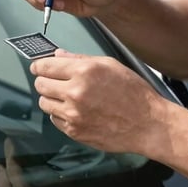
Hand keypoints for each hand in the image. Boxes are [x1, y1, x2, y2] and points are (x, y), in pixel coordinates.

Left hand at [30, 49, 170, 154]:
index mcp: (84, 71)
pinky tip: (76, 111)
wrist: (148, 124)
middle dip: (45, 81)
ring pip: (44, 103)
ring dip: (51, 98)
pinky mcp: (74, 131)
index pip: (45, 66)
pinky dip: (60, 114)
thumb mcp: (110, 65)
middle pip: (40, 85)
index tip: (39, 66)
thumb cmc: (134, 93)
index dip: (39, 65)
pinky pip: (55, 120)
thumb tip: (58, 55)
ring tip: (67, 97)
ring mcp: (73, 114)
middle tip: (54, 81)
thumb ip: (80, 59)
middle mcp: (75, 92)